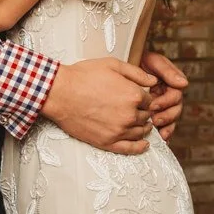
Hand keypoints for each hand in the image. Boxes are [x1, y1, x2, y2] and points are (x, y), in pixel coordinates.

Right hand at [41, 57, 156, 154]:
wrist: (59, 93)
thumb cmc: (83, 76)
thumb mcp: (111, 64)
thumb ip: (136, 72)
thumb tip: (154, 81)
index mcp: (133, 95)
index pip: (150, 100)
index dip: (144, 97)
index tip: (136, 96)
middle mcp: (129, 115)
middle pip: (146, 116)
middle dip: (142, 111)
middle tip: (133, 107)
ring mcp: (119, 130)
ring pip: (140, 132)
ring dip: (142, 126)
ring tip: (137, 122)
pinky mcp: (107, 142)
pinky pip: (130, 149)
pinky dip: (140, 147)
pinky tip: (143, 144)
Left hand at [141, 50, 186, 140]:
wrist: (125, 63)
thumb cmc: (138, 60)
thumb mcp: (152, 61)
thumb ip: (167, 70)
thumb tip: (184, 83)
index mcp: (171, 83)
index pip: (175, 95)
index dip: (166, 101)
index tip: (153, 104)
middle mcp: (169, 95)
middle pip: (175, 110)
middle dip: (167, 116)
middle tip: (155, 119)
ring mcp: (163, 105)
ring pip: (171, 120)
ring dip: (166, 126)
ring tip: (156, 129)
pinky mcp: (156, 113)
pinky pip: (164, 126)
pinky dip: (163, 132)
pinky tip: (159, 138)